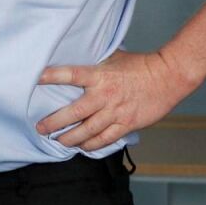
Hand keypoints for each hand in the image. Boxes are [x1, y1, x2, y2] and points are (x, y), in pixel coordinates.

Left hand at [35, 49, 196, 150]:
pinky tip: (82, 147)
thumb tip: (76, 59)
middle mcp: (105, 96)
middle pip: (74, 113)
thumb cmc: (141, 65)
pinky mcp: (127, 124)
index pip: (70, 75)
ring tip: (58, 140)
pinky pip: (106, 139)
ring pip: (88, 131)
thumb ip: (94, 64)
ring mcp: (116, 112)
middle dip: (54, 122)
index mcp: (100, 76)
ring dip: (70, 138)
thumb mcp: (114, 58)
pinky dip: (92, 145)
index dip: (52, 77)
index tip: (35, 79)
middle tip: (40, 128)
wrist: (170, 77)